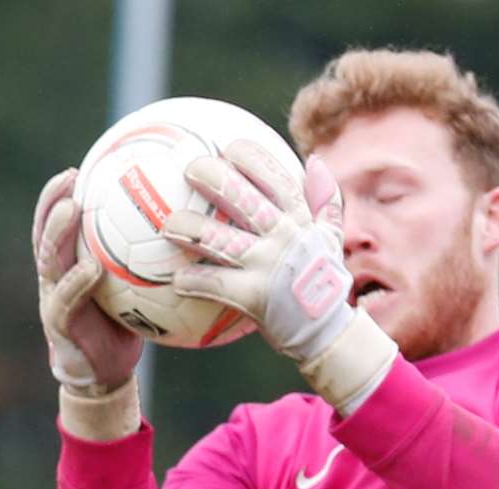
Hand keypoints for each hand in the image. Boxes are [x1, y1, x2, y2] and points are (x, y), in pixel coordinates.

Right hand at [33, 168, 143, 395]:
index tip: (77, 169)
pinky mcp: (58, 325)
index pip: (57, 223)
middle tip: (70, 178)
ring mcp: (51, 300)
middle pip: (44, 233)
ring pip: (48, 260)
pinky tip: (91, 268)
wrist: (104, 373)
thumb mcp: (133, 287)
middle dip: (52, 203)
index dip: (60, 195)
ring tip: (73, 211)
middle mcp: (54, 277)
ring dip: (57, 232)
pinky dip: (76, 282)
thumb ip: (144, 258)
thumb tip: (185, 224)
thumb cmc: (123, 325)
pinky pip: (65, 299)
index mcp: (67, 264)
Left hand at [163, 141, 396, 410]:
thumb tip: (315, 160)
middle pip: (245, 200)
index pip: (277, 178)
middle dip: (215, 180)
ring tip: (167, 224)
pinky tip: (175, 278)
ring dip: (192, 230)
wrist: (327, 332)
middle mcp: (284, 237)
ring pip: (223, 240)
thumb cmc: (323, 281)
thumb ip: (324, 201)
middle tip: (189, 169)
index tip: (230, 146)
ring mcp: (269, 265)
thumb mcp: (331, 238)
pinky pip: (216, 285)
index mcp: (299, 220)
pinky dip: (194, 281)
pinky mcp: (255, 296)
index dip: (253, 159)